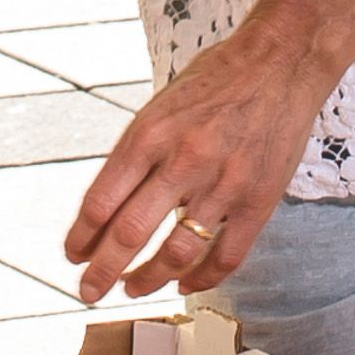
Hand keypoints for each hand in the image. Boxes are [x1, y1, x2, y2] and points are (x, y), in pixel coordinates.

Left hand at [60, 18, 337, 302]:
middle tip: (88, 291)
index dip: (82, 236)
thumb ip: (136, 154)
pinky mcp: (259, 199)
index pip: (101, 200)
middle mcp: (182, 160)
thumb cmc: (216, 80)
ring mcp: (223, 183)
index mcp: (149, 134)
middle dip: (102, 271)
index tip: (73, 254)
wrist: (280, 62)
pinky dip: (202, 277)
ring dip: (149, 279)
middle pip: (129, 233)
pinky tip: (185, 283)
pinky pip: (227, 256)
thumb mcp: (160, 107)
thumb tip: (106, 208)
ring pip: (176, 252)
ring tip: (133, 288)